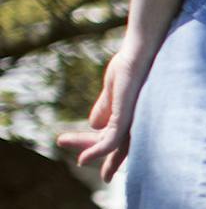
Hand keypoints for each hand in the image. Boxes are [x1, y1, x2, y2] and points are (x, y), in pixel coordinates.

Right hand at [56, 38, 155, 181]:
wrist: (142, 49)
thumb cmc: (134, 65)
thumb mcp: (114, 90)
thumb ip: (106, 108)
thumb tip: (93, 125)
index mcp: (133, 118)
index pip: (112, 138)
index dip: (95, 147)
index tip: (81, 159)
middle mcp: (139, 124)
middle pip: (113, 146)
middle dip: (89, 147)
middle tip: (60, 141)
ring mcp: (136, 121)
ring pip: (113, 146)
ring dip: (91, 151)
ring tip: (73, 154)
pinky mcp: (131, 115)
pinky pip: (115, 139)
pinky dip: (100, 151)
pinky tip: (85, 158)